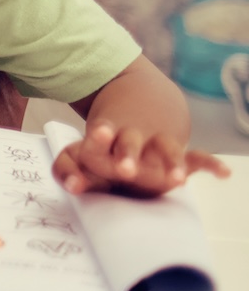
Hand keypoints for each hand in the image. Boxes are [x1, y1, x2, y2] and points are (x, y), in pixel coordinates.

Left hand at [53, 120, 230, 196]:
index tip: (99, 133)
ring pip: (165, 149)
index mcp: (107, 137)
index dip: (97, 138)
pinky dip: (210, 165)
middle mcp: (133, 139)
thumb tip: (70, 187)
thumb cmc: (102, 144)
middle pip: (130, 144)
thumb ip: (67, 169)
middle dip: (127, 155)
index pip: (99, 139)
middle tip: (125, 170)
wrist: (137, 103)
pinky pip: (197, 158)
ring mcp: (157, 145)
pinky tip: (223, 173)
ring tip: (176, 180)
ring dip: (170, 163)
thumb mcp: (79, 153)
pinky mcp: (178, 153)